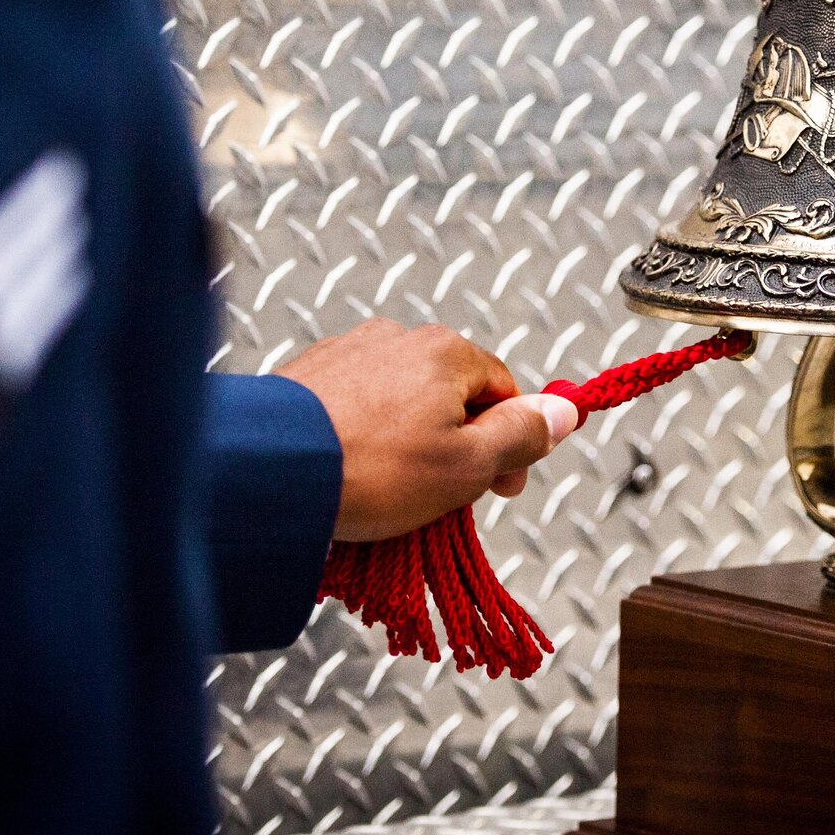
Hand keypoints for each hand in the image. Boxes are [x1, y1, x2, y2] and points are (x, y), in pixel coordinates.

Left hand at [276, 319, 578, 542]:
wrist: (268, 472)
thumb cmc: (371, 471)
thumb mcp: (469, 466)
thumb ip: (523, 435)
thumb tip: (566, 411)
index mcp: (447, 351)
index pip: (503, 390)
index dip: (510, 441)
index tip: (499, 488)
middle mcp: (397, 337)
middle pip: (451, 393)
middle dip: (454, 443)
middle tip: (438, 496)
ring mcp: (347, 351)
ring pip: (400, 400)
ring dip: (405, 440)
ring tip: (384, 489)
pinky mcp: (306, 374)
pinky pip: (353, 405)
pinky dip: (360, 435)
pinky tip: (348, 471)